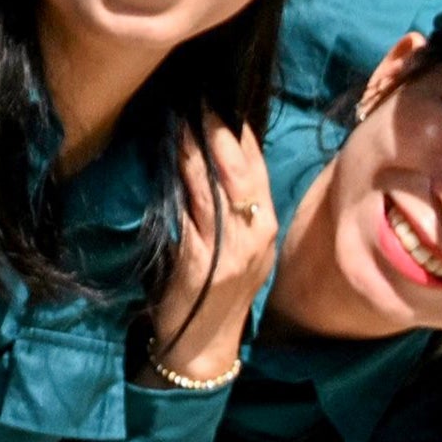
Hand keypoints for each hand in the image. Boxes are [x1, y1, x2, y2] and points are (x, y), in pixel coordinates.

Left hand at [143, 123, 273, 386]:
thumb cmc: (212, 292)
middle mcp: (258, 235)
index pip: (258, 170)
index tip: (224, 100)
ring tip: (185, 115)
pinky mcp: (206, 260)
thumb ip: (228, 209)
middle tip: (205, 96)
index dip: (241, 134)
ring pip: (220, 186)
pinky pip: (197, 209)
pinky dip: (187, 178)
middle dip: (225, 133)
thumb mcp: (232, 246)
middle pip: (244, 172)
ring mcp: (235, 249)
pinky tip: (175, 155)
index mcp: (266, 228)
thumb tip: (210, 158)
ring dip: (201, 148)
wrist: (203, 345)